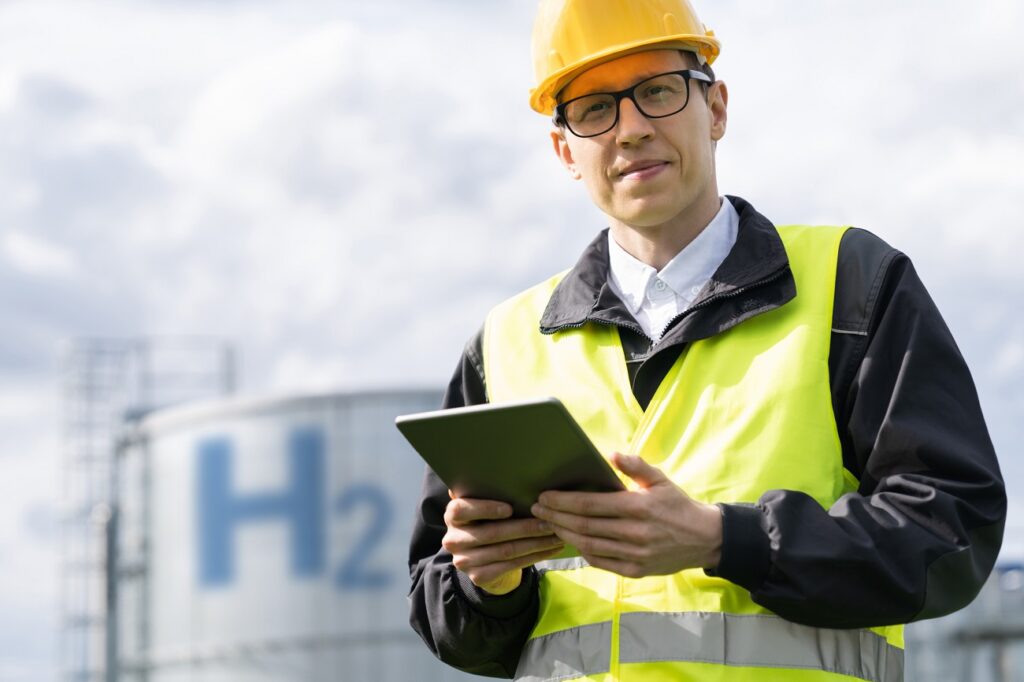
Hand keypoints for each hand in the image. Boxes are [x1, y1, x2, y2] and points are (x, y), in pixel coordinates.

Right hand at [442, 493, 564, 594]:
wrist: (483, 559)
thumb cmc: (489, 521)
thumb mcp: (484, 505)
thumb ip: (487, 491)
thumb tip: (507, 470)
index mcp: (452, 515)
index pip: (461, 509)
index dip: (485, 509)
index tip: (510, 508)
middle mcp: (453, 539)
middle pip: (491, 533)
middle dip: (524, 527)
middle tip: (548, 521)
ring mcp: (464, 561)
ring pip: (505, 551)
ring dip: (535, 543)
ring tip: (556, 535)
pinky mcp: (478, 577)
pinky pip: (511, 566)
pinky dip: (535, 557)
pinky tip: (550, 549)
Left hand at [531, 452, 721, 577]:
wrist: (704, 539)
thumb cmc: (677, 505)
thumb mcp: (660, 479)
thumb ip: (635, 466)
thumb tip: (610, 454)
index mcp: (638, 507)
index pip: (590, 504)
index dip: (562, 501)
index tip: (544, 497)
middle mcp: (634, 533)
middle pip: (584, 526)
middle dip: (555, 517)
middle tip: (536, 510)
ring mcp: (635, 555)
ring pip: (588, 545)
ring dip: (564, 535)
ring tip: (548, 525)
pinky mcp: (636, 571)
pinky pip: (601, 562)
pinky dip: (583, 552)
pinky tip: (571, 541)